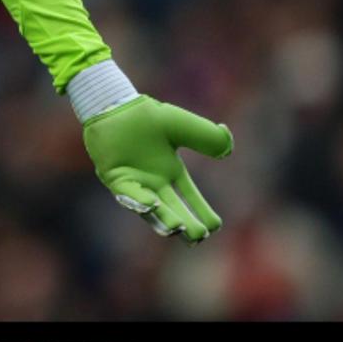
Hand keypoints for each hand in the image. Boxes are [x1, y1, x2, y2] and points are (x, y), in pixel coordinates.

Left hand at [81, 94, 232, 244]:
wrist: (114, 104)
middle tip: (198, 237)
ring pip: (151, 208)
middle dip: (186, 224)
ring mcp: (133, 182)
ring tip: (177, 229)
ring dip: (163, 218)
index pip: (189, 197)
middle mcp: (152, 181)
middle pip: (173, 209)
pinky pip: (126, 193)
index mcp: (169, 171)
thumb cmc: (144, 116)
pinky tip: (151, 204)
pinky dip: (138, 200)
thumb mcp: (181, 125)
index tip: (215, 227)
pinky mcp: (114, 177)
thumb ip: (205, 136)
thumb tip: (228, 149)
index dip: (202, 212)